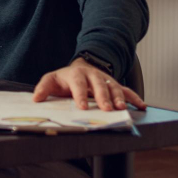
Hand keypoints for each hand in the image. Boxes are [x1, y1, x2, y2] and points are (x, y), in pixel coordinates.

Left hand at [32, 58, 146, 111]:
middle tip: (107, 109)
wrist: (80, 68)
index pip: (78, 84)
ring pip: (113, 87)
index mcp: (76, 75)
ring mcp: (105, 79)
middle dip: (103, 97)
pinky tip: (141, 106)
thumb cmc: (65, 79)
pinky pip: (126, 90)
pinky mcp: (114, 84)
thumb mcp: (52, 80)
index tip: (82, 107)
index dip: (80, 95)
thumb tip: (36, 98)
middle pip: (99, 85)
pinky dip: (134, 97)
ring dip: (118, 98)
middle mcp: (92, 75)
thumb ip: (43, 88)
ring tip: (122, 108)